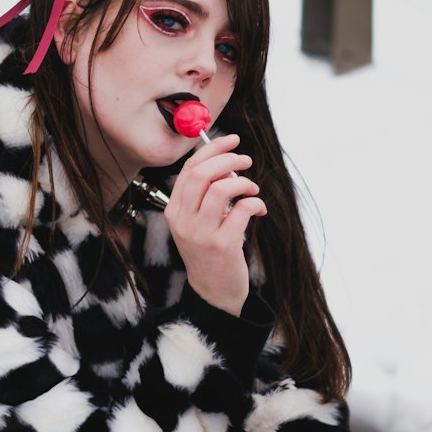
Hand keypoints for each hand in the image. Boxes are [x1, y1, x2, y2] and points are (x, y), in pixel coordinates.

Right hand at [164, 133, 266, 315]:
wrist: (213, 291)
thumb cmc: (210, 251)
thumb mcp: (196, 222)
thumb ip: (203, 194)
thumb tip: (225, 159)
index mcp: (173, 211)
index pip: (189, 169)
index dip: (212, 149)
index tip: (232, 140)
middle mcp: (183, 222)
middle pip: (201, 175)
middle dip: (227, 160)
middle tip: (245, 161)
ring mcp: (201, 235)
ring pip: (221, 189)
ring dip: (243, 182)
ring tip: (252, 189)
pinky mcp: (222, 246)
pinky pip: (241, 210)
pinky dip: (254, 203)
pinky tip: (258, 208)